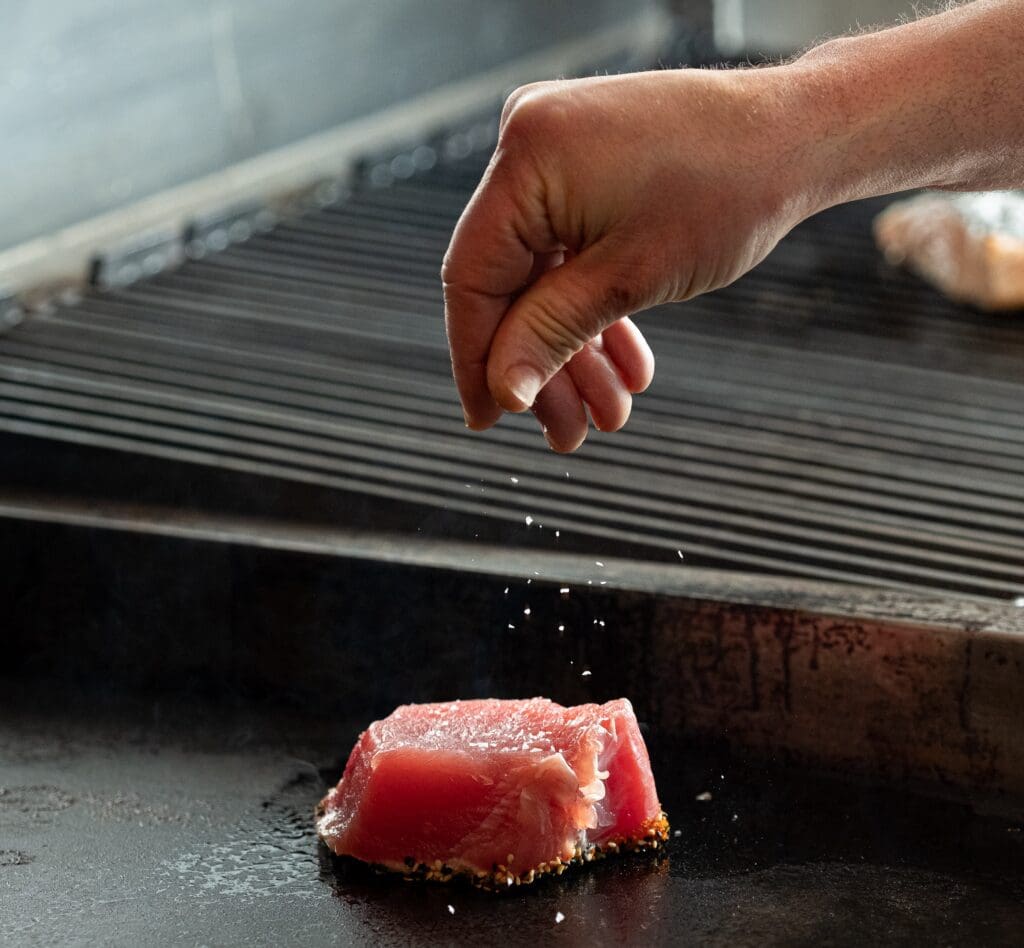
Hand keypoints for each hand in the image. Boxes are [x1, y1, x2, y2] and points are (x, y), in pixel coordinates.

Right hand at [441, 68, 817, 451]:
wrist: (798, 137)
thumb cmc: (728, 191)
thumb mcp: (628, 279)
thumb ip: (549, 335)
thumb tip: (499, 393)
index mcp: (526, 156)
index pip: (471, 278)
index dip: (476, 359)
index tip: (490, 421)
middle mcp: (527, 144)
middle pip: (510, 284)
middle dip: (544, 365)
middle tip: (568, 433)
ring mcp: (555, 154)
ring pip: (543, 277)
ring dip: (575, 349)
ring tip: (609, 413)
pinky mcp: (584, 168)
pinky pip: (570, 251)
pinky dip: (594, 309)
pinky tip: (624, 366)